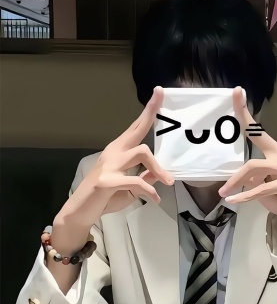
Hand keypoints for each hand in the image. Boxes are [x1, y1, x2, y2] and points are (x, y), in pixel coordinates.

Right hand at [60, 86, 173, 225]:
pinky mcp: (106, 180)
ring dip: (158, 168)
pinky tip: (154, 199)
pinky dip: (148, 191)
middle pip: (138, 133)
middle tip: (165, 112)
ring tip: (168, 182)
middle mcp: (114, 153)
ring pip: (141, 152)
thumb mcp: (131, 188)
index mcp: (119, 151)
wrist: (81, 212)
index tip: (159, 91)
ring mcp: (109, 165)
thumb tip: (160, 173)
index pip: (135, 127)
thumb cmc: (105, 198)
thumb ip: (144, 178)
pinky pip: (135, 181)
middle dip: (151, 118)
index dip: (148, 110)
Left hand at [218, 87, 276, 243]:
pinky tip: (235, 200)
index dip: (245, 112)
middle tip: (221, 189)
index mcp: (275, 152)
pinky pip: (263, 187)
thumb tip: (237, 177)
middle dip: (235, 165)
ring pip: (255, 166)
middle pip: (254, 144)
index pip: (257, 130)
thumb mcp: (264, 187)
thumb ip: (252, 178)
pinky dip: (247, 195)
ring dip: (237, 181)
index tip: (236, 92)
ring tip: (225, 194)